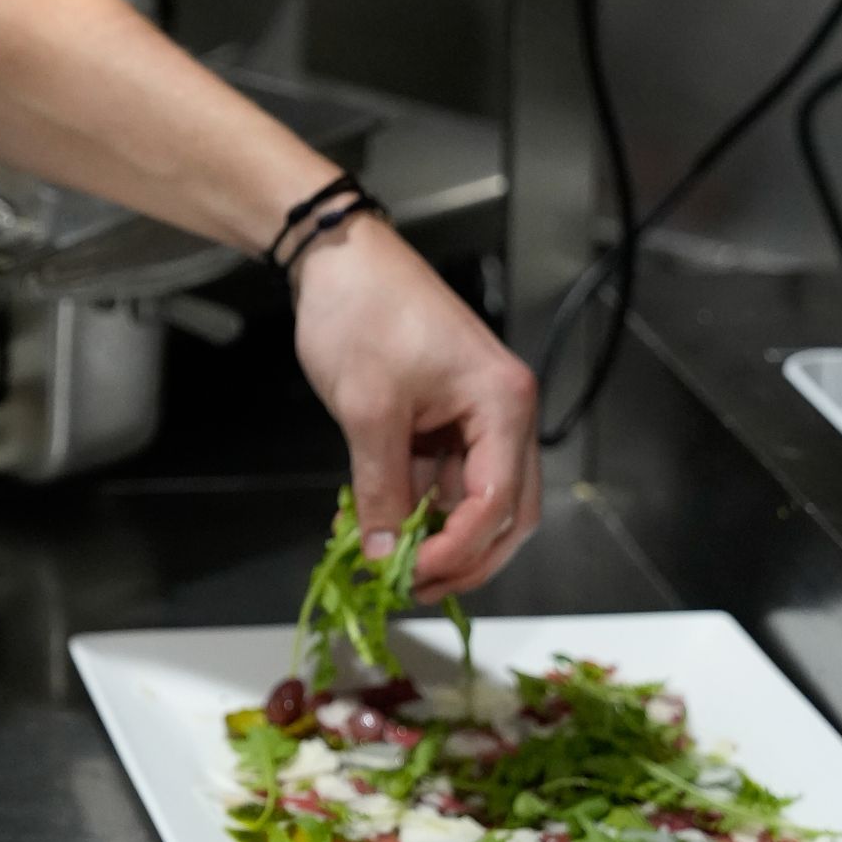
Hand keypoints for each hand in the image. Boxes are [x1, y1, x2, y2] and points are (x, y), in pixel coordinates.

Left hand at [289, 218, 539, 599]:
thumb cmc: (360, 313)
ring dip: (435, 534)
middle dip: (463, 556)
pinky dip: (414, 503)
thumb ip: (381, 488)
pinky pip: (441, 475)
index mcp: (503, 403)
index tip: (411, 577)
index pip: (499, 503)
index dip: (458, 551)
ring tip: (386, 563)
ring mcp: (476, 413)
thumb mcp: (368, 408)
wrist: (336, 254)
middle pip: (505, 510)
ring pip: (472, 498)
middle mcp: (503, 411)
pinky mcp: (445, 414)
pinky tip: (376, 525)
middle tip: (414, 588)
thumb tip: (382, 558)